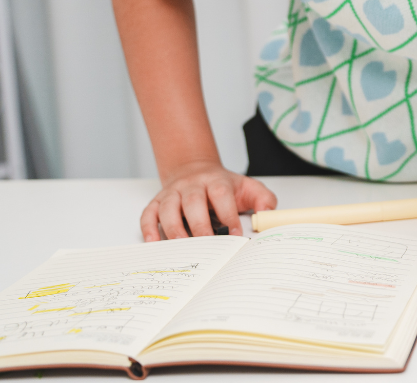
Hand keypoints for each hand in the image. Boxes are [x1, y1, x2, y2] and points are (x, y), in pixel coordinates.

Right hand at [140, 160, 276, 240]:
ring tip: (182, 246)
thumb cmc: (223, 186)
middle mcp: (191, 185)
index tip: (235, 233)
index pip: (221, 194)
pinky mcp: (157, 202)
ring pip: (169, 207)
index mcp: (216, 180)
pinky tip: (154, 242)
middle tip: (207, 243)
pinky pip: (148, 214)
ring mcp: (172, 193)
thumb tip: (268, 215)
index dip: (227, 213)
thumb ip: (264, 199)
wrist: (195, 170)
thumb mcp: (248, 187)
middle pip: (193, 200)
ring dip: (174, 228)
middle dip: (200, 224)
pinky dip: (148, 228)